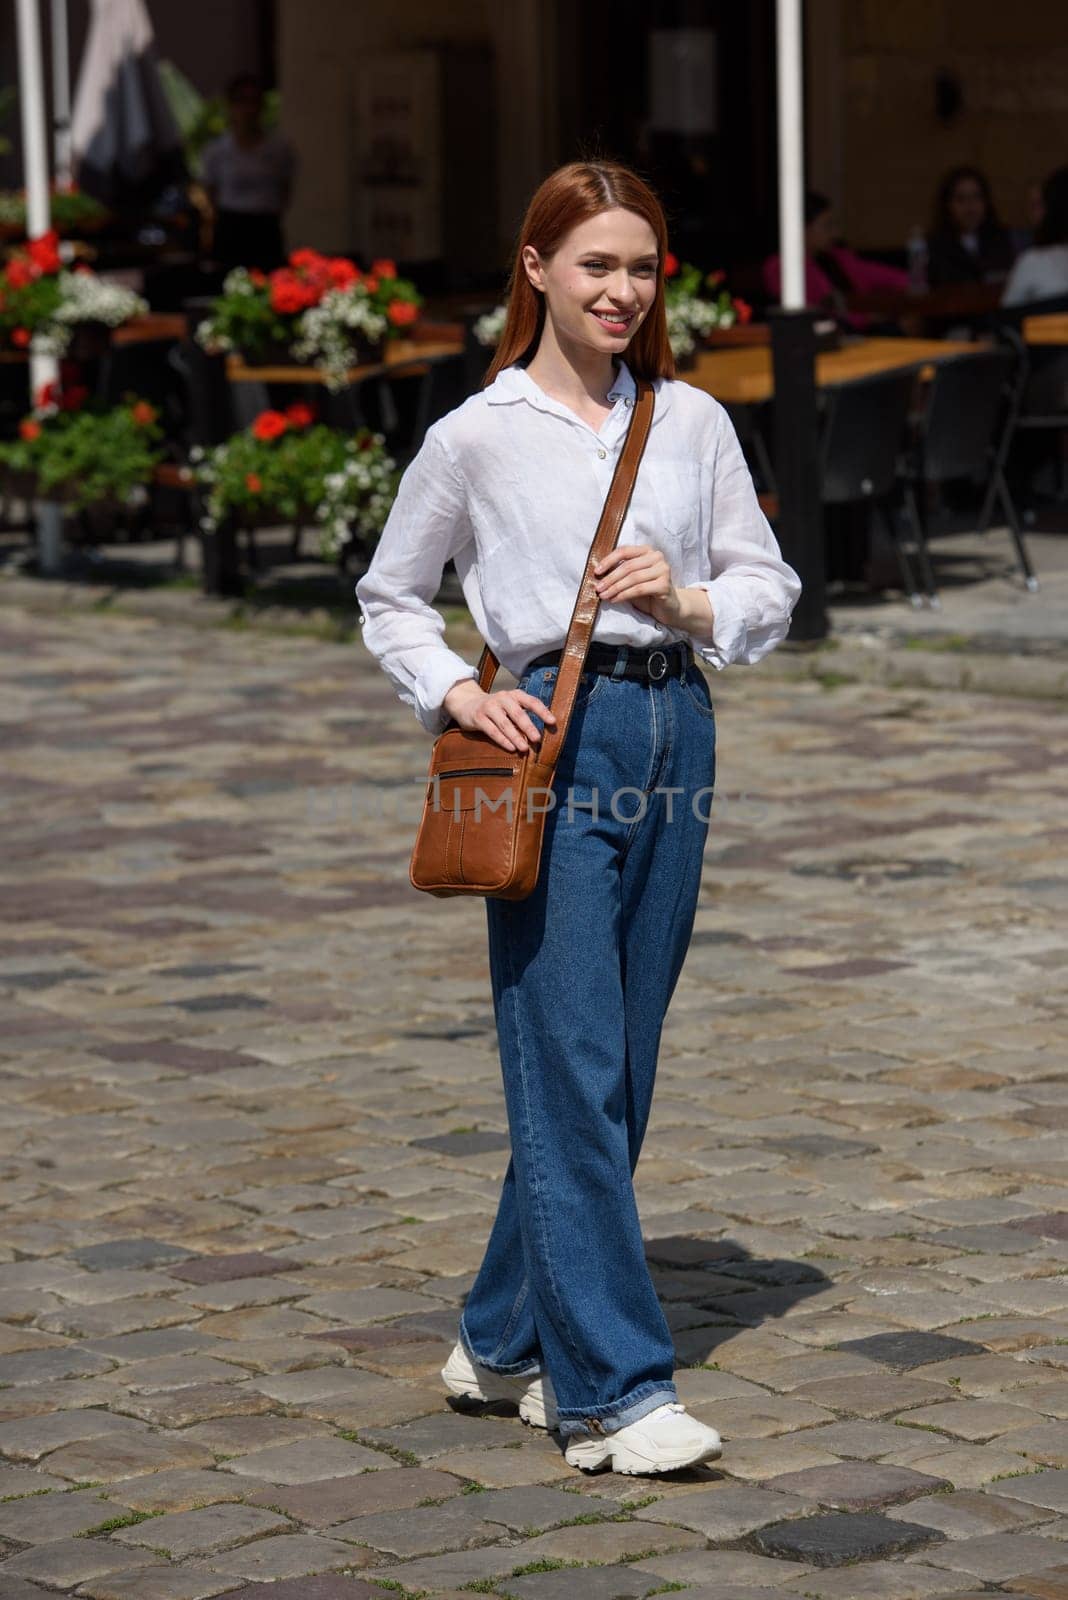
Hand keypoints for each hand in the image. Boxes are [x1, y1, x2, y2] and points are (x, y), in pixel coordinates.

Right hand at [443, 678, 557, 753]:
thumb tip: (541, 733)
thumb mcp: (509, 706)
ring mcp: (489, 707)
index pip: (531, 702)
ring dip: (516, 737)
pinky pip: (492, 731)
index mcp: (514, 695)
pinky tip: (511, 748)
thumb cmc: (495, 708)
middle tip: (537, 739)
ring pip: (505, 723)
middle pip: (518, 713)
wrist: (466, 703)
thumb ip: (522, 715)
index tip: (553, 722)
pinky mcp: (478, 718)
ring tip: (525, 748)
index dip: (542, 712)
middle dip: (528, 727)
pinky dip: (502, 740)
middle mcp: (502, 698)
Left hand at [592, 544, 682, 625]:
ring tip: (604, 596)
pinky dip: (625, 595)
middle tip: (598, 588)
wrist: (670, 607)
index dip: (608, 560)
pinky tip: (615, 600)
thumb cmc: (648, 592)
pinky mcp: (664, 585)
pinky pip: (639, 589)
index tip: (596, 572)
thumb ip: (620, 572)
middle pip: (628, 566)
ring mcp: (663, 570)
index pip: (624, 551)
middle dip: (610, 578)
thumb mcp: (632, 579)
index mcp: (647, 551)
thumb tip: (598, 574)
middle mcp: (657, 557)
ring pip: (633, 578)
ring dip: (615, 588)